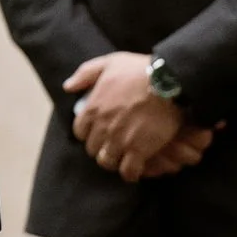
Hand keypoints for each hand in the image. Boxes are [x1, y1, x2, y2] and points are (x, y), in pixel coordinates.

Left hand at [65, 53, 215, 184]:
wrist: (168, 81)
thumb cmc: (139, 69)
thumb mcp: (108, 63)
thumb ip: (85, 74)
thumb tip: (68, 87)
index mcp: (93, 108)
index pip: (80, 131)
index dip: (89, 133)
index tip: (98, 132)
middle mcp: (102, 126)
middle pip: (93, 149)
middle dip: (101, 148)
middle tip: (113, 146)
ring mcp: (120, 140)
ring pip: (107, 162)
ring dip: (114, 161)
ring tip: (123, 158)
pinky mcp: (139, 150)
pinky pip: (129, 171)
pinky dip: (131, 173)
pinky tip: (136, 168)